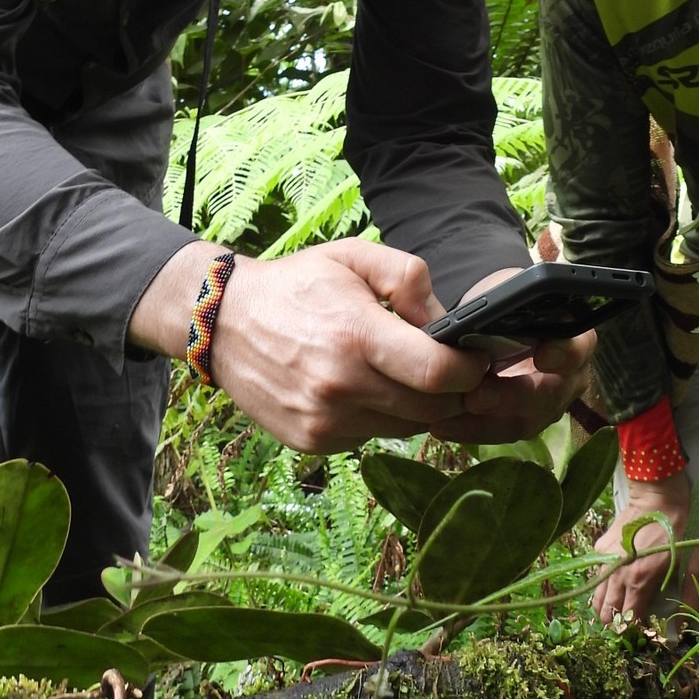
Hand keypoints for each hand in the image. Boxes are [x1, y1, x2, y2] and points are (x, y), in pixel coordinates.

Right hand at [132, 238, 490, 451]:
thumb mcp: (354, 257)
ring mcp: (325, 420)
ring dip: (416, 406)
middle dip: (453, 391)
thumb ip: (409, 278)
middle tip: (448, 368)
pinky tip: (362, 388)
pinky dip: (379, 417)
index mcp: (357, 336)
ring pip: (406, 428)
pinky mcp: (312, 441)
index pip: (440, 374)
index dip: (470, 369)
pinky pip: (370, 436)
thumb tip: (446, 320)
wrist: (222, 322)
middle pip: (432, 409)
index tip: (475, 358)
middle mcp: (341, 386)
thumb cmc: (296, 285)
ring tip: (400, 373)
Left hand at [430, 267, 597, 446]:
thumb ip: (499, 293)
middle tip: (476, 396)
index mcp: (570, 336)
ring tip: (451, 416)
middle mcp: (567, 375)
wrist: (490, 329)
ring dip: (487, 421)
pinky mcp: (520, 422)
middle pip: (550, 394)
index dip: (565, 353)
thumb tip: (475, 293)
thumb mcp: (501, 292)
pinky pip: (500, 432)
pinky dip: (471, 430)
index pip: (579, 346)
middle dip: (512, 397)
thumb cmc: (501, 307)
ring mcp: (546, 404)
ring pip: (525, 420)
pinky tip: (442, 425)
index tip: (543, 355)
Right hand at [590, 473, 697, 627]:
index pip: (627, 620)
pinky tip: (617, 582)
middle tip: (631, 622)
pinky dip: (603, 586)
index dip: (634, 631)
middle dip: (617, 623)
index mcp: (639, 580)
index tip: (643, 631)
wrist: (658, 495)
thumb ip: (687, 596)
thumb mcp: (691, 563)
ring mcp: (605, 560)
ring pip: (596, 598)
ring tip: (620, 608)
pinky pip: (596, 576)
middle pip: (606, 613)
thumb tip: (682, 627)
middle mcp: (617, 574)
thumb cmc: (679, 529)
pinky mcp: (600, 548)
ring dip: (606, 608)